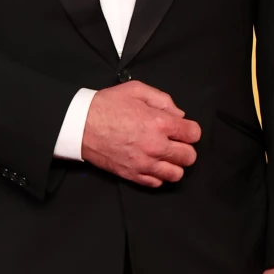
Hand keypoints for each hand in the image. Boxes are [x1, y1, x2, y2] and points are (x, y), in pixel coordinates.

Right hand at [81, 81, 200, 186]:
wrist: (80, 124)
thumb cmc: (106, 106)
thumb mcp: (137, 90)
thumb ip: (163, 100)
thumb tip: (179, 114)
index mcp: (159, 122)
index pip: (193, 134)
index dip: (190, 130)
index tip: (183, 130)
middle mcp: (155, 145)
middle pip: (189, 157)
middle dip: (185, 148)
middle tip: (175, 143)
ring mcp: (144, 163)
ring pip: (176, 174)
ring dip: (174, 165)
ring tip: (165, 157)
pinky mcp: (132, 175)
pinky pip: (156, 183)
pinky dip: (158, 176)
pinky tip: (152, 165)